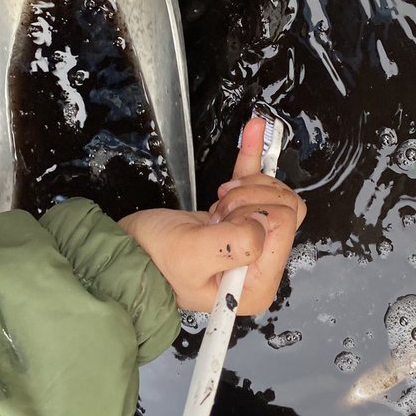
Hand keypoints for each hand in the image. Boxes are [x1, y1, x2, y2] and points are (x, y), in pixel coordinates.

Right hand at [119, 118, 306, 313]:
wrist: (131, 251)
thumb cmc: (154, 258)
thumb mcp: (192, 254)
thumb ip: (234, 243)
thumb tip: (264, 222)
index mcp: (256, 285)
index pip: (284, 226)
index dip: (254, 211)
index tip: (223, 218)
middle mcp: (260, 266)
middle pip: (284, 207)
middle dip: (249, 198)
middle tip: (218, 211)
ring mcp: (252, 241)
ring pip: (273, 194)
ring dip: (245, 187)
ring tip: (218, 201)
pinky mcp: (239, 219)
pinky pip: (254, 183)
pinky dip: (253, 156)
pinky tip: (255, 130)